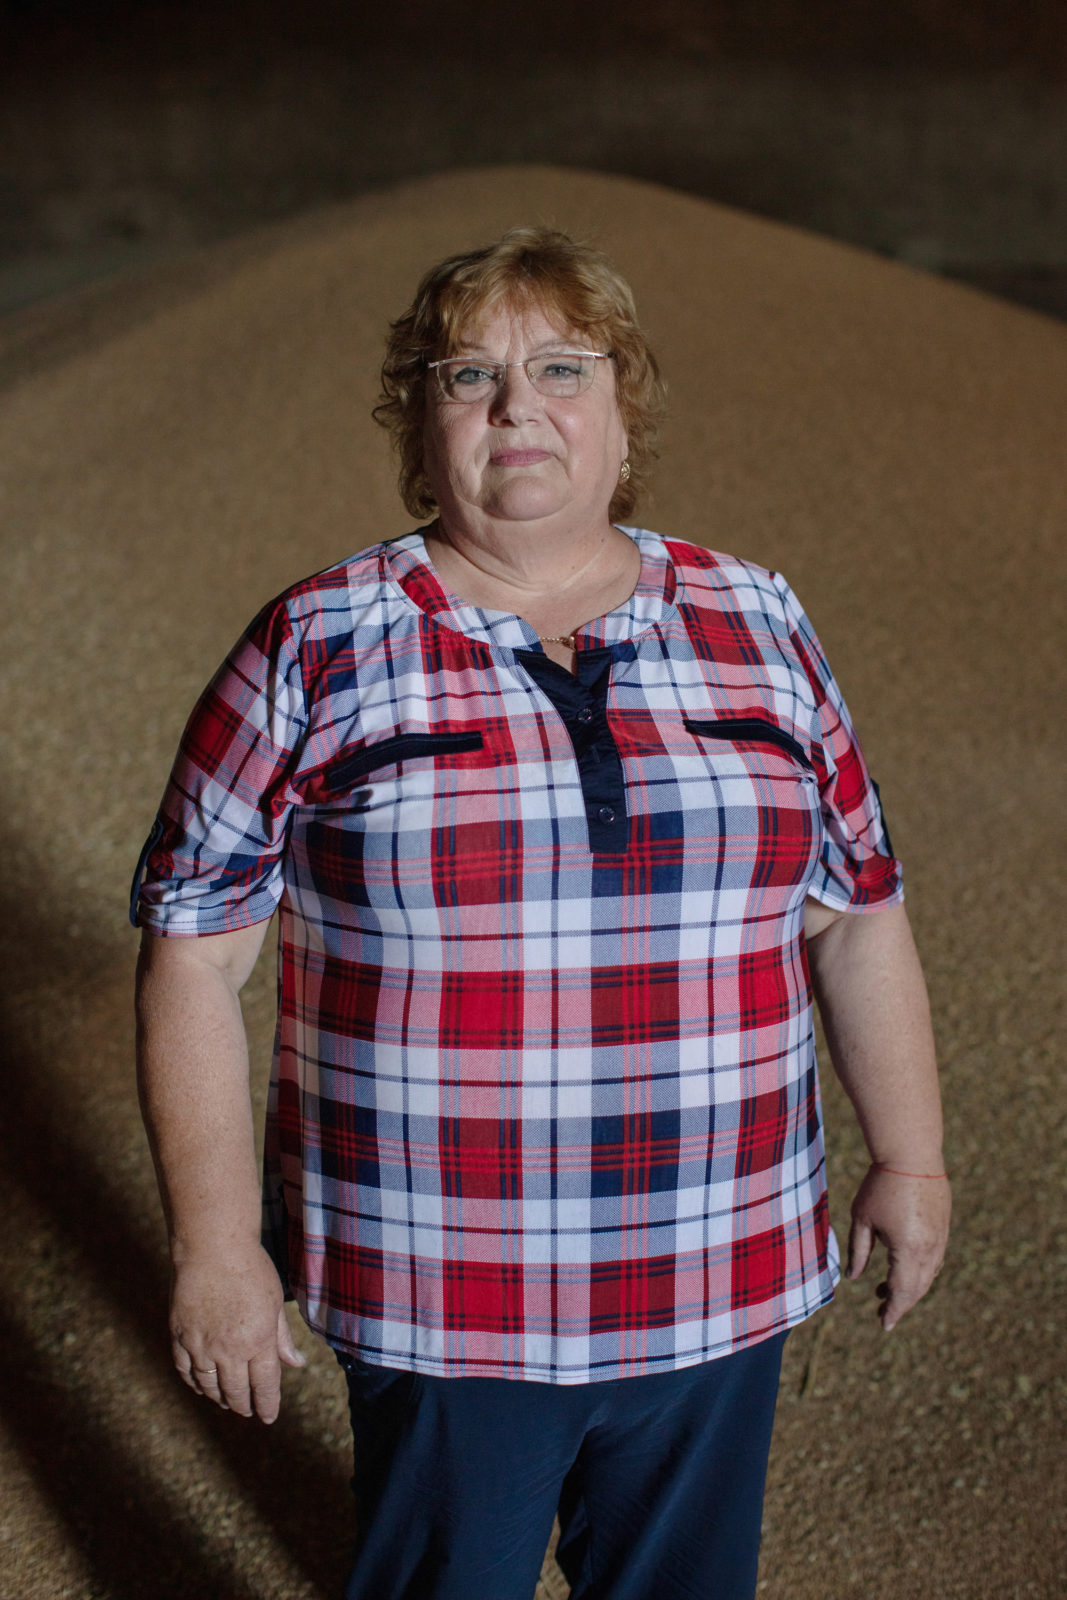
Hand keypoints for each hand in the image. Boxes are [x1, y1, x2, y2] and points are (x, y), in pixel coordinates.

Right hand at [169, 1244, 305, 1421]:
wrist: (212, 1247)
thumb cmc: (251, 1269)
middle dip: (244, 1405)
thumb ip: (282, 1337)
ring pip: (210, 1385)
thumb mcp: (276, 1302)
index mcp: (259, 1341)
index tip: (268, 1416)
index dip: (267, 1405)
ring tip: (227, 1402)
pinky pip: (186, 1370)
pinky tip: (201, 1385)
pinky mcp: (181, 1336)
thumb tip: (297, 1363)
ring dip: (220, 1398)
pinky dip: (194, 1382)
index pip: (264, 1386)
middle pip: (236, 1391)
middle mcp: (230, 1349)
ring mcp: (202, 1345)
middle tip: (247, 1411)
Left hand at [847, 1163, 950, 1330]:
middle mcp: (930, 1249)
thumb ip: (858, 1251)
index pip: (903, 1292)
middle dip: (901, 1303)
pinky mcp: (943, 1226)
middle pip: (918, 1288)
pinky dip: (921, 1271)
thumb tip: (854, 1278)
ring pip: (928, 1275)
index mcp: (909, 1251)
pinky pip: (935, 1258)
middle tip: (882, 1310)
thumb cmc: (881, 1186)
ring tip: (885, 1290)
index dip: (894, 1311)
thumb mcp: (862, 1219)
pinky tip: (905, 1269)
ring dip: (911, 1287)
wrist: (912, 1155)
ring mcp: (940, 1238)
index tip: (884, 1325)